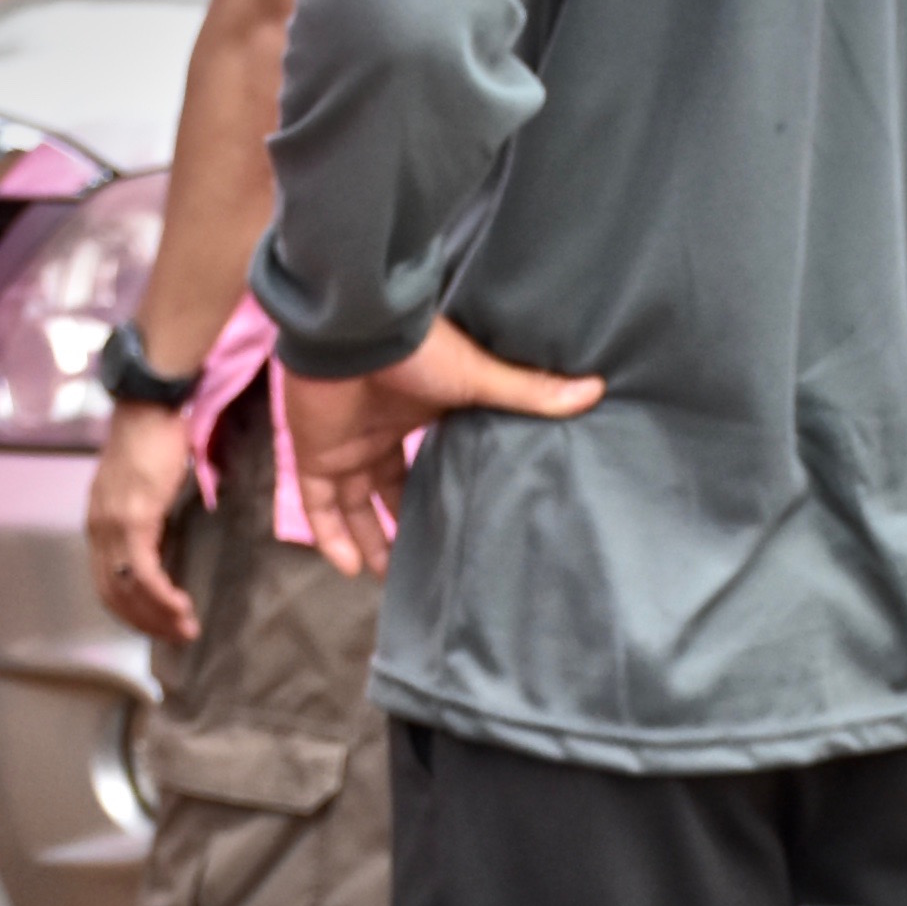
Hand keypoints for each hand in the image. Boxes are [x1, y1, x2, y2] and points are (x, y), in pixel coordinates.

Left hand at [87, 403, 201, 641]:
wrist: (151, 406)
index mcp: (98, 523)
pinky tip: (181, 606)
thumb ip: (144, 519)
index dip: (132, 613)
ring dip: (157, 616)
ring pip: (128, 588)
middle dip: (146, 623)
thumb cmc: (153, 440)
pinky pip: (144, 571)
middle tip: (178, 636)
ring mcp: (112, 524)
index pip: (106, 583)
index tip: (160, 626)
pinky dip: (161, 596)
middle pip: (114, 594)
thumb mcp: (142, 489)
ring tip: (185, 629)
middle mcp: (98, 528)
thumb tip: (162, 548)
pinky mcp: (133, 519)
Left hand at [282, 316, 603, 577]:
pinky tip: (349, 569)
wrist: (354, 328)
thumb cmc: (417, 349)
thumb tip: (594, 391)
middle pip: (383, 489)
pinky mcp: (312, 453)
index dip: (433, 490)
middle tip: (416, 561)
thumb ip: (529, 393)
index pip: (422, 460)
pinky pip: (316, 505)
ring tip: (387, 577)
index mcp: (415, 414)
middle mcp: (376, 432)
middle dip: (397, 524)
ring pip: (350, 504)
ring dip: (366, 539)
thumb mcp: (479, 378)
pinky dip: (329, 536)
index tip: (453, 521)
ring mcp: (343, 444)